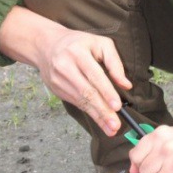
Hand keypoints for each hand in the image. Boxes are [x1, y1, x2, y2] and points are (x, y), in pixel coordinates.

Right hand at [0, 6, 131, 134]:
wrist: (46, 45)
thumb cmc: (78, 43)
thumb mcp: (100, 43)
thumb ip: (115, 63)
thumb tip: (126, 85)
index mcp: (77, 52)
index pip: (94, 75)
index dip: (106, 92)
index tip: (116, 106)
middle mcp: (65, 67)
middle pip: (86, 92)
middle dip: (102, 110)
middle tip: (115, 125)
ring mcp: (58, 80)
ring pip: (81, 101)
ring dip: (97, 116)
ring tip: (111, 128)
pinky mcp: (57, 89)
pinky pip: (76, 103)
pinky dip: (89, 113)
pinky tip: (100, 121)